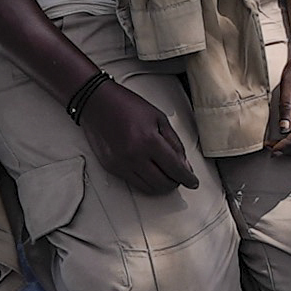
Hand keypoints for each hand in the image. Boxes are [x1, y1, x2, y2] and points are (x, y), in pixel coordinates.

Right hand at [76, 73, 202, 196]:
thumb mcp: (159, 118)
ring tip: (167, 177)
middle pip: (162, 183)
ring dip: (161, 186)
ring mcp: (121, 164)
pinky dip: (147, 183)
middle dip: (175, 183)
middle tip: (180, 178)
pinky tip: (152, 174)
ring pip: (149, 187)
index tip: (193, 182)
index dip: (187, 178)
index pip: (175, 169)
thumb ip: (174, 143)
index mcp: (149, 141)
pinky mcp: (112, 167)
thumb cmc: (127, 105)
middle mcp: (135, 156)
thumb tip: (184, 165)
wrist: (98, 103)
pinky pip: (135, 183)